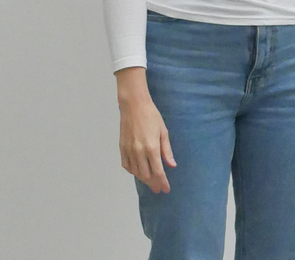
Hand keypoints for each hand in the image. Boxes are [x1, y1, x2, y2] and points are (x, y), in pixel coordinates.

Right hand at [115, 67, 176, 192]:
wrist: (134, 105)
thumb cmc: (152, 116)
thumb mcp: (163, 132)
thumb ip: (167, 150)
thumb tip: (172, 165)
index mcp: (152, 148)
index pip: (158, 172)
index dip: (163, 183)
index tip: (166, 190)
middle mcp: (139, 152)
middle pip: (146, 175)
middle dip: (153, 184)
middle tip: (158, 188)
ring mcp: (129, 150)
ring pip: (136, 172)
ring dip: (144, 179)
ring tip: (150, 181)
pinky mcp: (122, 148)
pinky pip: (126, 165)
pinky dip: (132, 171)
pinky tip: (138, 171)